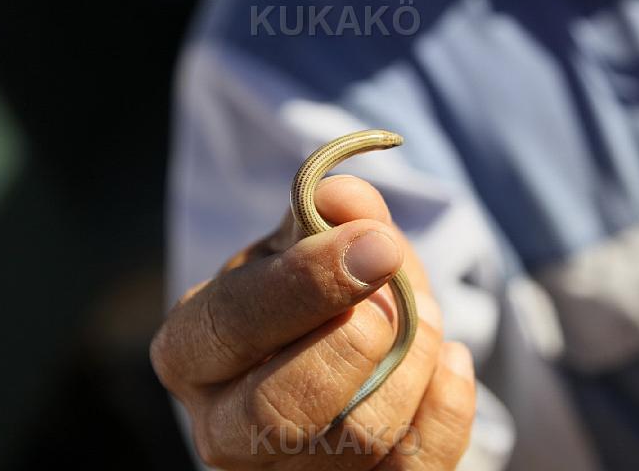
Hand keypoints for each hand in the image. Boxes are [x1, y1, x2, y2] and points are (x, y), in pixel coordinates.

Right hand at [150, 175, 475, 469]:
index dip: (308, 282)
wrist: (329, 354)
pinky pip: (410, 470)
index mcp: (191, 350)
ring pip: (356, 440)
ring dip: (413, 362)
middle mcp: (222, 427)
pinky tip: (448, 362)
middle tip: (402, 293)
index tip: (379, 244)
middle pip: (281, 410)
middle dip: (362, 340)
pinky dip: (446, 408)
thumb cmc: (305, 295)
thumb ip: (326, 212)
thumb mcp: (306, 243)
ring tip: (426, 319)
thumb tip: (342, 195)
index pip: (233, 323)